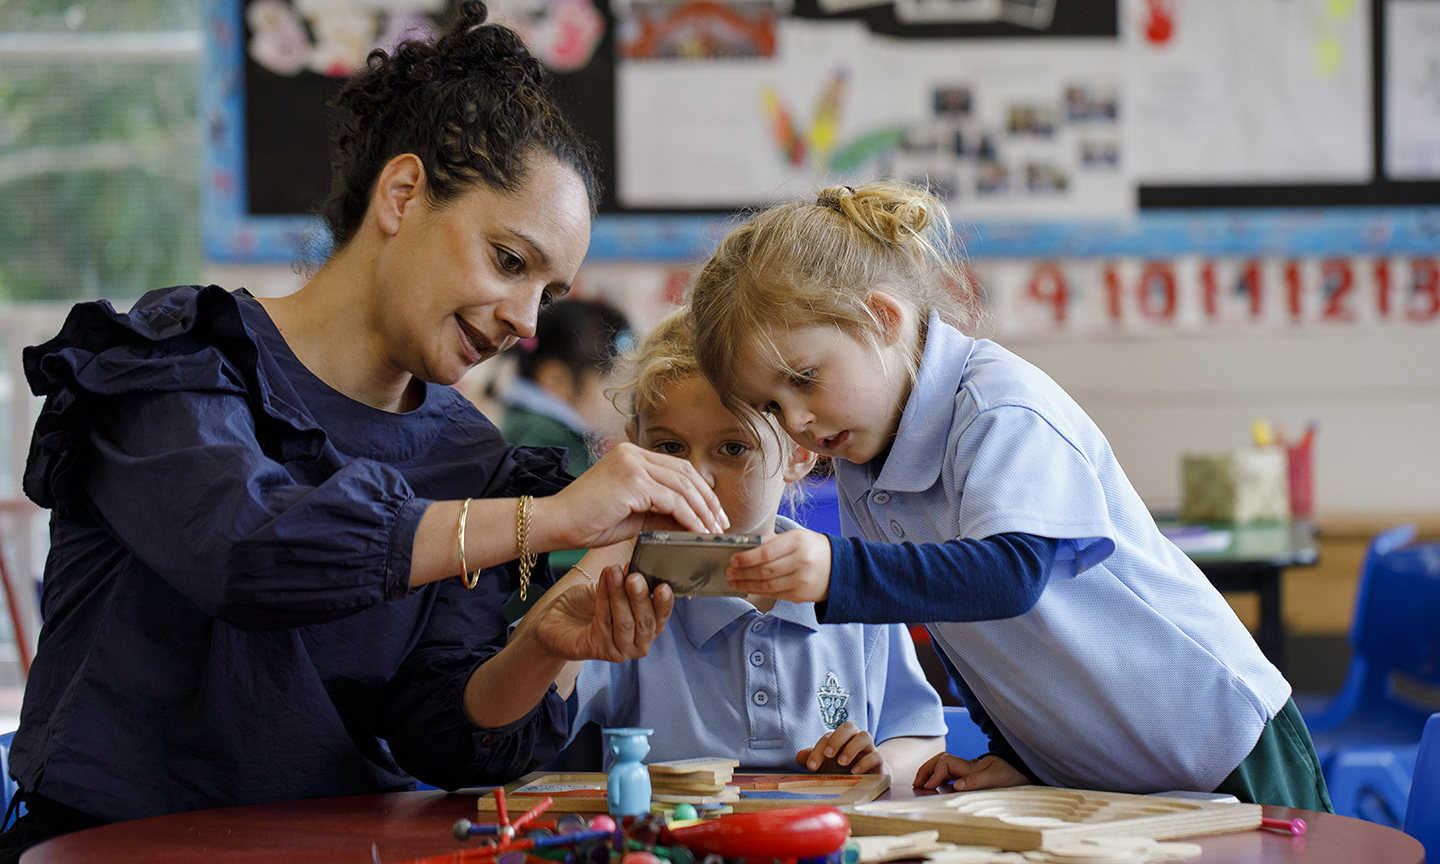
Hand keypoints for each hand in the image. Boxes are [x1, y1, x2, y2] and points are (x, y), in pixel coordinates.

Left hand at [531, 564, 673, 662]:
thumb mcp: (612, 589)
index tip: (663, 585)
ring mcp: (620, 650)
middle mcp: (639, 643)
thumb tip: (635, 565)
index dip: (664, 602)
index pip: (662, 616)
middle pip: (646, 621)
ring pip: (625, 623)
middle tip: (635, 577)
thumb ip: (626, 583)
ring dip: (620, 596)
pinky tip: (604, 580)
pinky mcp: (599, 650)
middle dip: (641, 597)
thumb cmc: (588, 604)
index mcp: (649, 627)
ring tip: (615, 572)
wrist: (556, 620)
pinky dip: (604, 599)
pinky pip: (604, 622)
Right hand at [540, 442, 727, 548]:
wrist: (556, 524)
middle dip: (708, 500)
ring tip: (713, 531)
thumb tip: (692, 520)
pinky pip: (672, 500)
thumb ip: (660, 511)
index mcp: (631, 455)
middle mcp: (633, 453)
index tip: (713, 512)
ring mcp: (632, 464)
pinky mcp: (632, 481)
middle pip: (685, 473)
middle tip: (721, 523)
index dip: (700, 490)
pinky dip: (689, 517)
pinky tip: (698, 531)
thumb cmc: (588, 521)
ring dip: (702, 510)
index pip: (678, 468)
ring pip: (682, 486)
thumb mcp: (633, 514)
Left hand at [724, 528, 830, 601]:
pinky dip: (759, 592)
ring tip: (734, 582)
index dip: (747, 558)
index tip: (733, 560)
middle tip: (729, 573)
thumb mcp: (796, 537)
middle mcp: (801, 562)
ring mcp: (802, 581)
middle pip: (765, 571)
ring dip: (747, 585)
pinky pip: (775, 595)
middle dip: (743, 573)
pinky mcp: (801, 596)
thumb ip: (771, 541)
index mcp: (798, 542)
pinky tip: (748, 588)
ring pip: (768, 586)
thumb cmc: (813, 549)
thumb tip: (745, 546)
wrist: (840, 568)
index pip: (766, 552)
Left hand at [796, 722, 882, 774]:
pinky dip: (865, 762)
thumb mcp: (826, 766)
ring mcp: (869, 749)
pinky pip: (875, 756)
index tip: (811, 766)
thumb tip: (799, 756)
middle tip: (829, 755)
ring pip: (865, 736)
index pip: (829, 736)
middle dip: (837, 739)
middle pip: (849, 726)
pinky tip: (854, 772)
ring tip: (842, 762)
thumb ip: (813, 759)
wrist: (868, 781)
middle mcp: (856, 739)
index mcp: (841, 738)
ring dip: (852, 748)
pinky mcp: (879, 762)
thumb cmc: (843, 770)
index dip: (818, 749)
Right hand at [913, 752, 1027, 790]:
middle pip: (940, 760)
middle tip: (916, 784)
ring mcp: (969, 772)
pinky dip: (939, 780)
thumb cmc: (1013, 776)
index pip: (946, 763)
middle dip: (926, 769)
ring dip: (930, 773)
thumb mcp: (997, 779)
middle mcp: (968, 767)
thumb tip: (955, 785)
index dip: (935, 773)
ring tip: (919, 785)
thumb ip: (976, 781)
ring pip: (943, 767)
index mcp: (971, 766)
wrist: (1027, 774)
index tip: (929, 787)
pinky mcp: (971, 779)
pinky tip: (934, 789)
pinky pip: (951, 776)